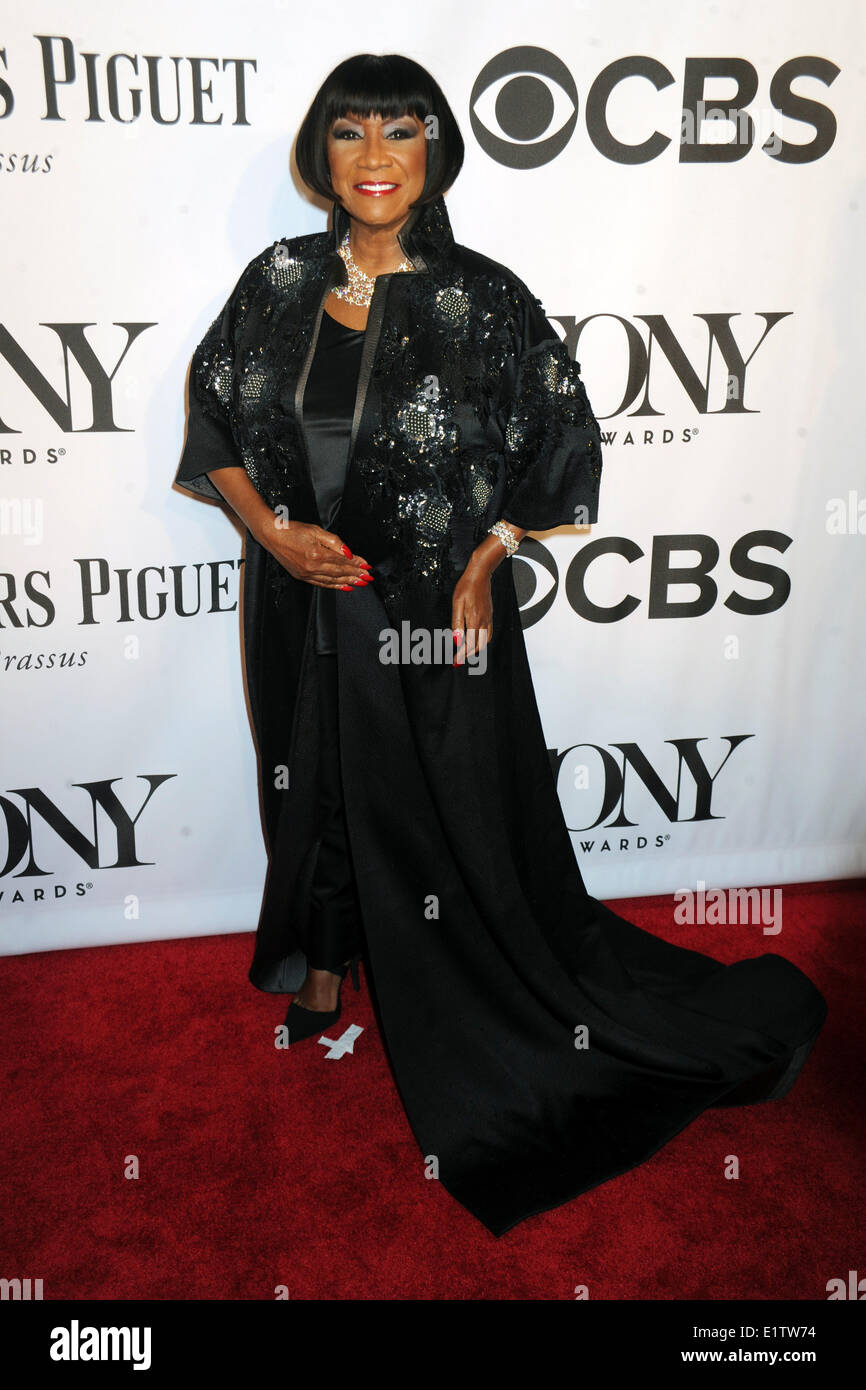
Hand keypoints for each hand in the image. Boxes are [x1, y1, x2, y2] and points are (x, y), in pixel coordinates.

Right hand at [255, 515, 371, 589]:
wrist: (272, 536)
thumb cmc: (292, 530)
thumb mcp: (316, 530)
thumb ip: (334, 542)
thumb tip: (349, 553)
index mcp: (316, 554)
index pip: (342, 561)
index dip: (357, 564)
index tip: (367, 566)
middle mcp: (311, 567)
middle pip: (339, 573)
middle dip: (356, 575)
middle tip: (368, 578)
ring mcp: (306, 574)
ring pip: (332, 581)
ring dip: (348, 582)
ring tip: (360, 583)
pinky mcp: (302, 577)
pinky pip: (321, 584)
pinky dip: (334, 586)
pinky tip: (343, 586)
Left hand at [451, 554, 494, 661]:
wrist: (480, 575)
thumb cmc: (466, 587)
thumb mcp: (457, 604)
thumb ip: (457, 623)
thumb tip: (457, 639)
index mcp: (474, 620)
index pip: (468, 644)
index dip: (461, 654)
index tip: (455, 661)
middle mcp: (483, 621)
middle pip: (478, 645)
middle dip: (468, 655)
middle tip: (459, 660)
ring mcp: (488, 618)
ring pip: (485, 640)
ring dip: (477, 649)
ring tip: (467, 653)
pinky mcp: (490, 615)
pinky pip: (489, 632)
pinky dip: (483, 640)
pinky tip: (477, 640)